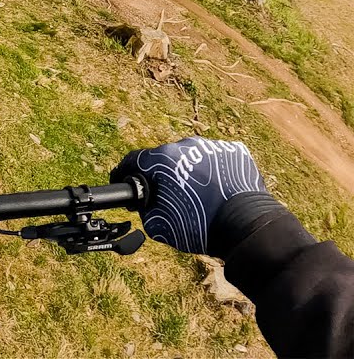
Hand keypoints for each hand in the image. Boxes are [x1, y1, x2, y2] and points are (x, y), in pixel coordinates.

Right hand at [111, 137, 266, 253]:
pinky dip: (212, 171)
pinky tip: (216, 189)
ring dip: (189, 171)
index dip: (126, 171)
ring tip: (198, 193)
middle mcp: (186, 144)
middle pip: (165, 157)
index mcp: (162, 158)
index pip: (135, 159)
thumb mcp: (156, 224)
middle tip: (169, 194)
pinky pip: (215, 159)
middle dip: (163, 174)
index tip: (124, 180)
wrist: (246, 227)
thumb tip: (143, 200)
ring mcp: (213, 146)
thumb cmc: (199, 226)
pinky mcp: (235, 151)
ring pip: (192, 157)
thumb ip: (143, 206)